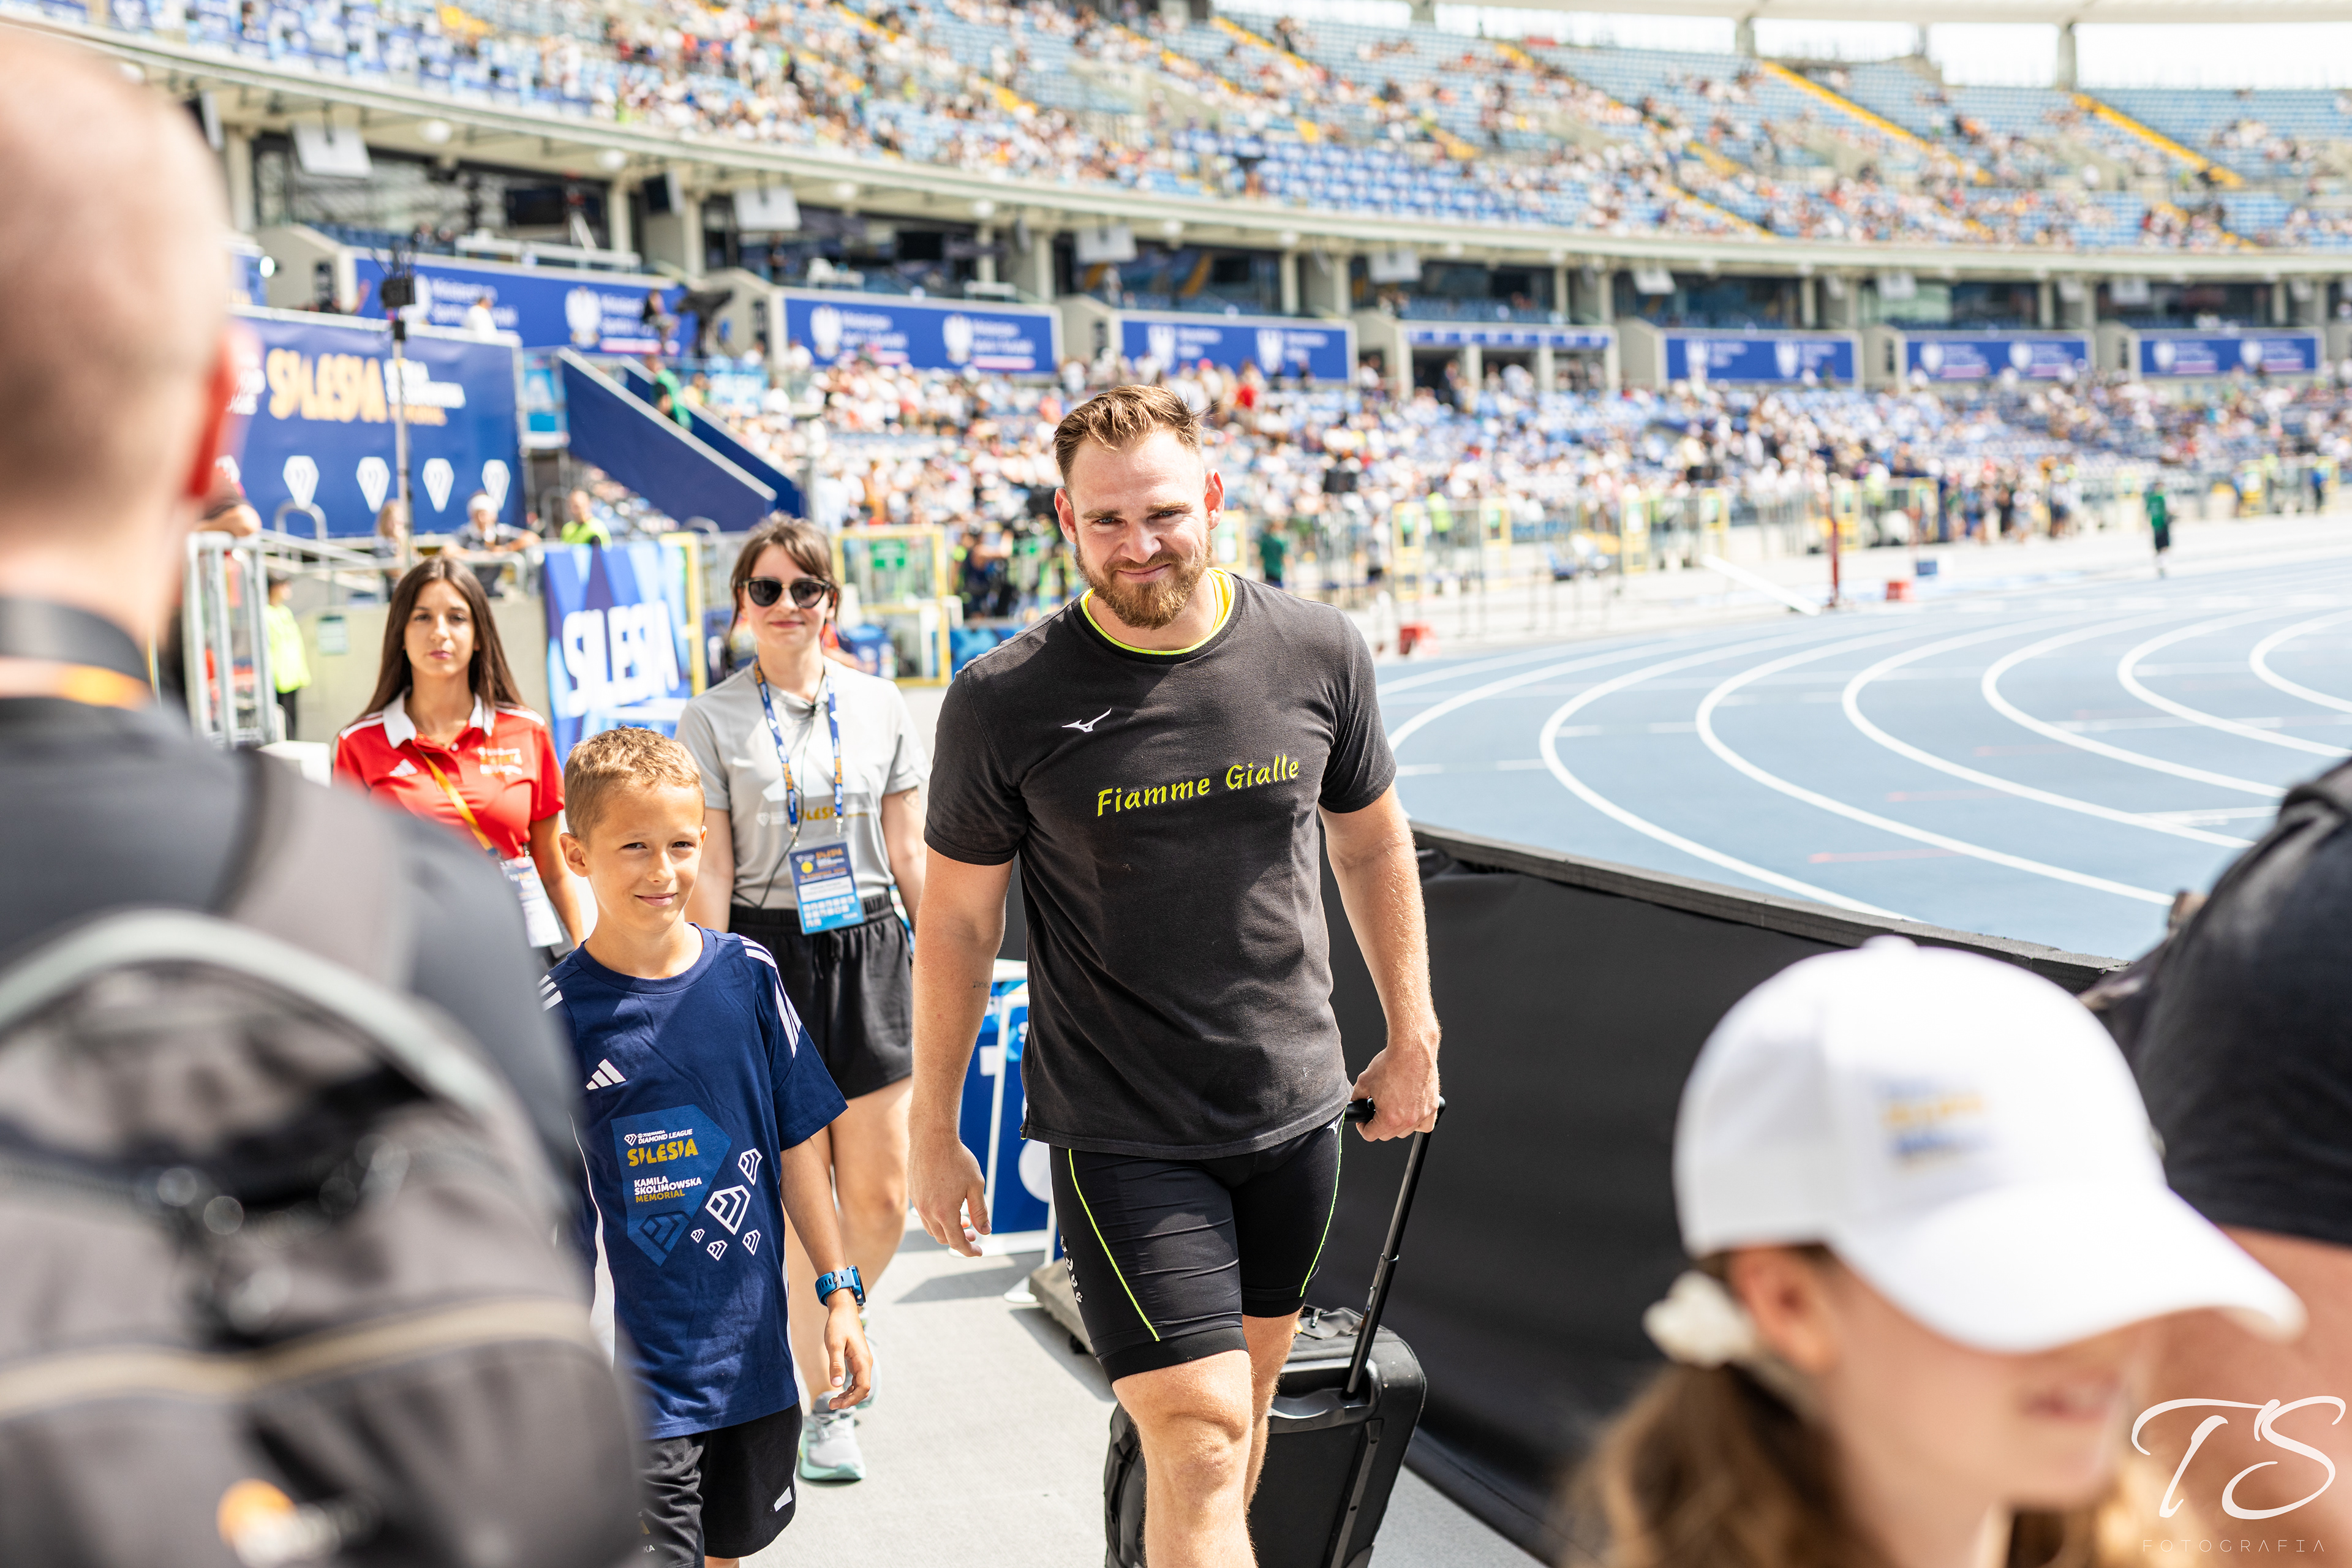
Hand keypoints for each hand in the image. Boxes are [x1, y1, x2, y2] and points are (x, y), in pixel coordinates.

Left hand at [821, 1295, 872, 1411]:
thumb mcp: (834, 1345)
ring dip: (848, 1396)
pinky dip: (848, 1388)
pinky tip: (838, 1391)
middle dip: (849, 1400)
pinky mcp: (857, 1360)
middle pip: (863, 1389)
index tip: (837, 1405)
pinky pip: (856, 1379)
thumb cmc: (838, 1325)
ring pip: (860, 1386)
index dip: (852, 1399)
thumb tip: (836, 1384)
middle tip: (831, 1405)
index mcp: (862, 1360)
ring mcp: (862, 1362)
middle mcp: (865, 1362)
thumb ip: (835, 1364)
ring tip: (833, 1401)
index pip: (863, 1388)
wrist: (843, 1310)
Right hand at [909, 1123, 989, 1258]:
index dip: (969, 1251)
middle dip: (960, 1240)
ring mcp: (918, 1203)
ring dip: (948, 1229)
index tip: (979, 1252)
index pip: (957, 1242)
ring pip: (932, 1228)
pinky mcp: (914, 1194)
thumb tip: (985, 1231)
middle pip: (943, 1238)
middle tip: (973, 1233)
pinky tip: (949, 1205)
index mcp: (944, 1212)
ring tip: (963, 1219)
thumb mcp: (975, 1185)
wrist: (932, 1138)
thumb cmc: (957, 1159)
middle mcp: (928, 1211)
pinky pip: (925, 1215)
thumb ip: (980, 1211)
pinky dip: (937, 1218)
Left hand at [1349, 1040, 1438, 1140]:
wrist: (1411, 1050)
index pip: (1370, 1135)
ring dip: (1397, 1125)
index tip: (1363, 1120)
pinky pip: (1425, 1125)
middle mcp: (1407, 1120)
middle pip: (1387, 1135)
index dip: (1362, 1127)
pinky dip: (1417, 1122)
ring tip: (1392, 1108)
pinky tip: (1410, 1111)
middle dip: (1378, 1125)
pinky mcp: (1432, 1107)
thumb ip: (1357, 1098)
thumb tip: (1354, 1105)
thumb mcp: (1364, 1081)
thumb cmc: (1391, 1063)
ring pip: (1405, 1132)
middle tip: (1376, 1111)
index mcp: (1389, 1118)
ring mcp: (1421, 1115)